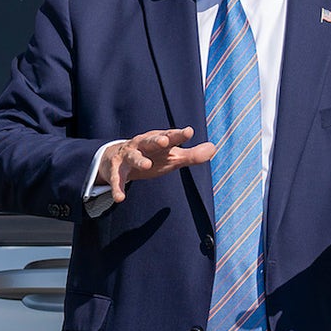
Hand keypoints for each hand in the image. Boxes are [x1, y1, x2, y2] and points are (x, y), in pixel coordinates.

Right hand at [96, 127, 215, 202]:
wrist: (116, 158)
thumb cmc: (151, 156)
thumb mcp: (172, 156)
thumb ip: (192, 155)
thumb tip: (213, 147)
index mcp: (158, 141)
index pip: (170, 136)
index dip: (178, 135)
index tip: (189, 132)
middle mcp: (143, 145)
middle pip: (150, 141)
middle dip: (156, 140)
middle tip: (164, 141)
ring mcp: (129, 156)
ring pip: (134, 157)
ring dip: (139, 160)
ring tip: (146, 166)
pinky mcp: (116, 170)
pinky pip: (117, 178)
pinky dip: (118, 187)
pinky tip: (120, 198)